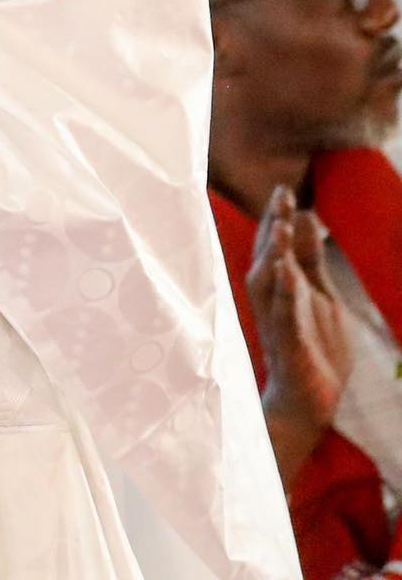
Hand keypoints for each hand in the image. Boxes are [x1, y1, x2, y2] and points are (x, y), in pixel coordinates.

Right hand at [249, 185, 350, 484]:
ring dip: (273, 254)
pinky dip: (283, 293)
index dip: (278, 218)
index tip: (283, 189)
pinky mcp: (287, 343)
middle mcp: (271, 299)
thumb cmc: (313, 345)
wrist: (309, 399)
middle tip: (280, 197)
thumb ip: (310, 258)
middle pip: (267, 256)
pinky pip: (282, 315)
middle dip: (272, 227)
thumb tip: (306, 216)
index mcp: (279, 285)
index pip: (275, 245)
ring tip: (281, 226)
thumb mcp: (320, 294)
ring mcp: (277, 320)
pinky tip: (287, 273)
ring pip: (269, 282)